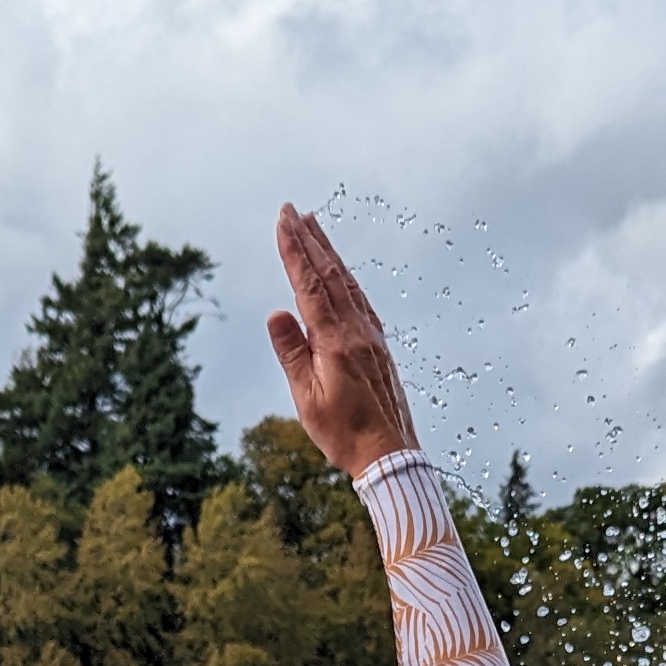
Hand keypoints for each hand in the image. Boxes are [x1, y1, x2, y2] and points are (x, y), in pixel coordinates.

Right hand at [267, 204, 415, 477]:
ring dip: (328, 253)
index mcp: (336, 342)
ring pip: (347, 284)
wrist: (389, 455)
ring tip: (314, 227)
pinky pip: (360, 300)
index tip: (283, 221)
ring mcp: (371, 337)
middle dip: (310, 240)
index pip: (309, 286)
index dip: (295, 250)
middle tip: (293, 210)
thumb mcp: (308, 399)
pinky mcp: (378, 347)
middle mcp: (357, 331)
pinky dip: (345, 278)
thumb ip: (292, 353)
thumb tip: (276, 313)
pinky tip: (339, 274)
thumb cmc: (345, 434)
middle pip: (330, 275)